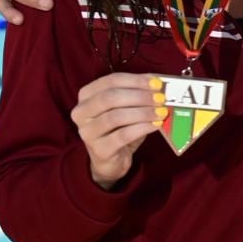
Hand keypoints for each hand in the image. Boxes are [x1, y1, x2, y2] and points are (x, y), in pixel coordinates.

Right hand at [70, 73, 163, 188]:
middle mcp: (81, 113)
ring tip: (161, 112)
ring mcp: (87, 133)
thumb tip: (157, 81)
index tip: (156, 83)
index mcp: (86, 96)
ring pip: (115, 117)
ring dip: (143, 112)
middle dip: (139, 96)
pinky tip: (156, 125)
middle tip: (160, 98)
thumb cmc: (119, 128)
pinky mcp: (99, 150)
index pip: (110, 81)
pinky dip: (142, 128)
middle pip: (110, 98)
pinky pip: (122, 135)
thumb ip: (138, 92)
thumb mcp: (127, 107)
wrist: (111, 161)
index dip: (135, 80)